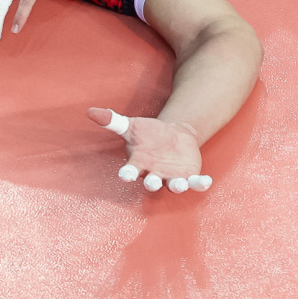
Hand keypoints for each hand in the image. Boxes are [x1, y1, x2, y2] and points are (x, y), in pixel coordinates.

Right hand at [91, 108, 211, 192]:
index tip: (124, 176)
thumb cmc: (148, 135)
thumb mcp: (131, 126)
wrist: (173, 137)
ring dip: (177, 186)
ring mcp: (171, 177)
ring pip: (173, 186)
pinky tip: (206, 181)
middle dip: (152, 184)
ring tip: (179, 184)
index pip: (131, 171)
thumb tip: (90, 111)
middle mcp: (154, 174)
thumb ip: (112, 121)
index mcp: (139, 164)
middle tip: (151, 183)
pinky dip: (200, 184)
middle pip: (152, 183)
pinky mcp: (188, 176)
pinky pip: (194, 183)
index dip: (128, 174)